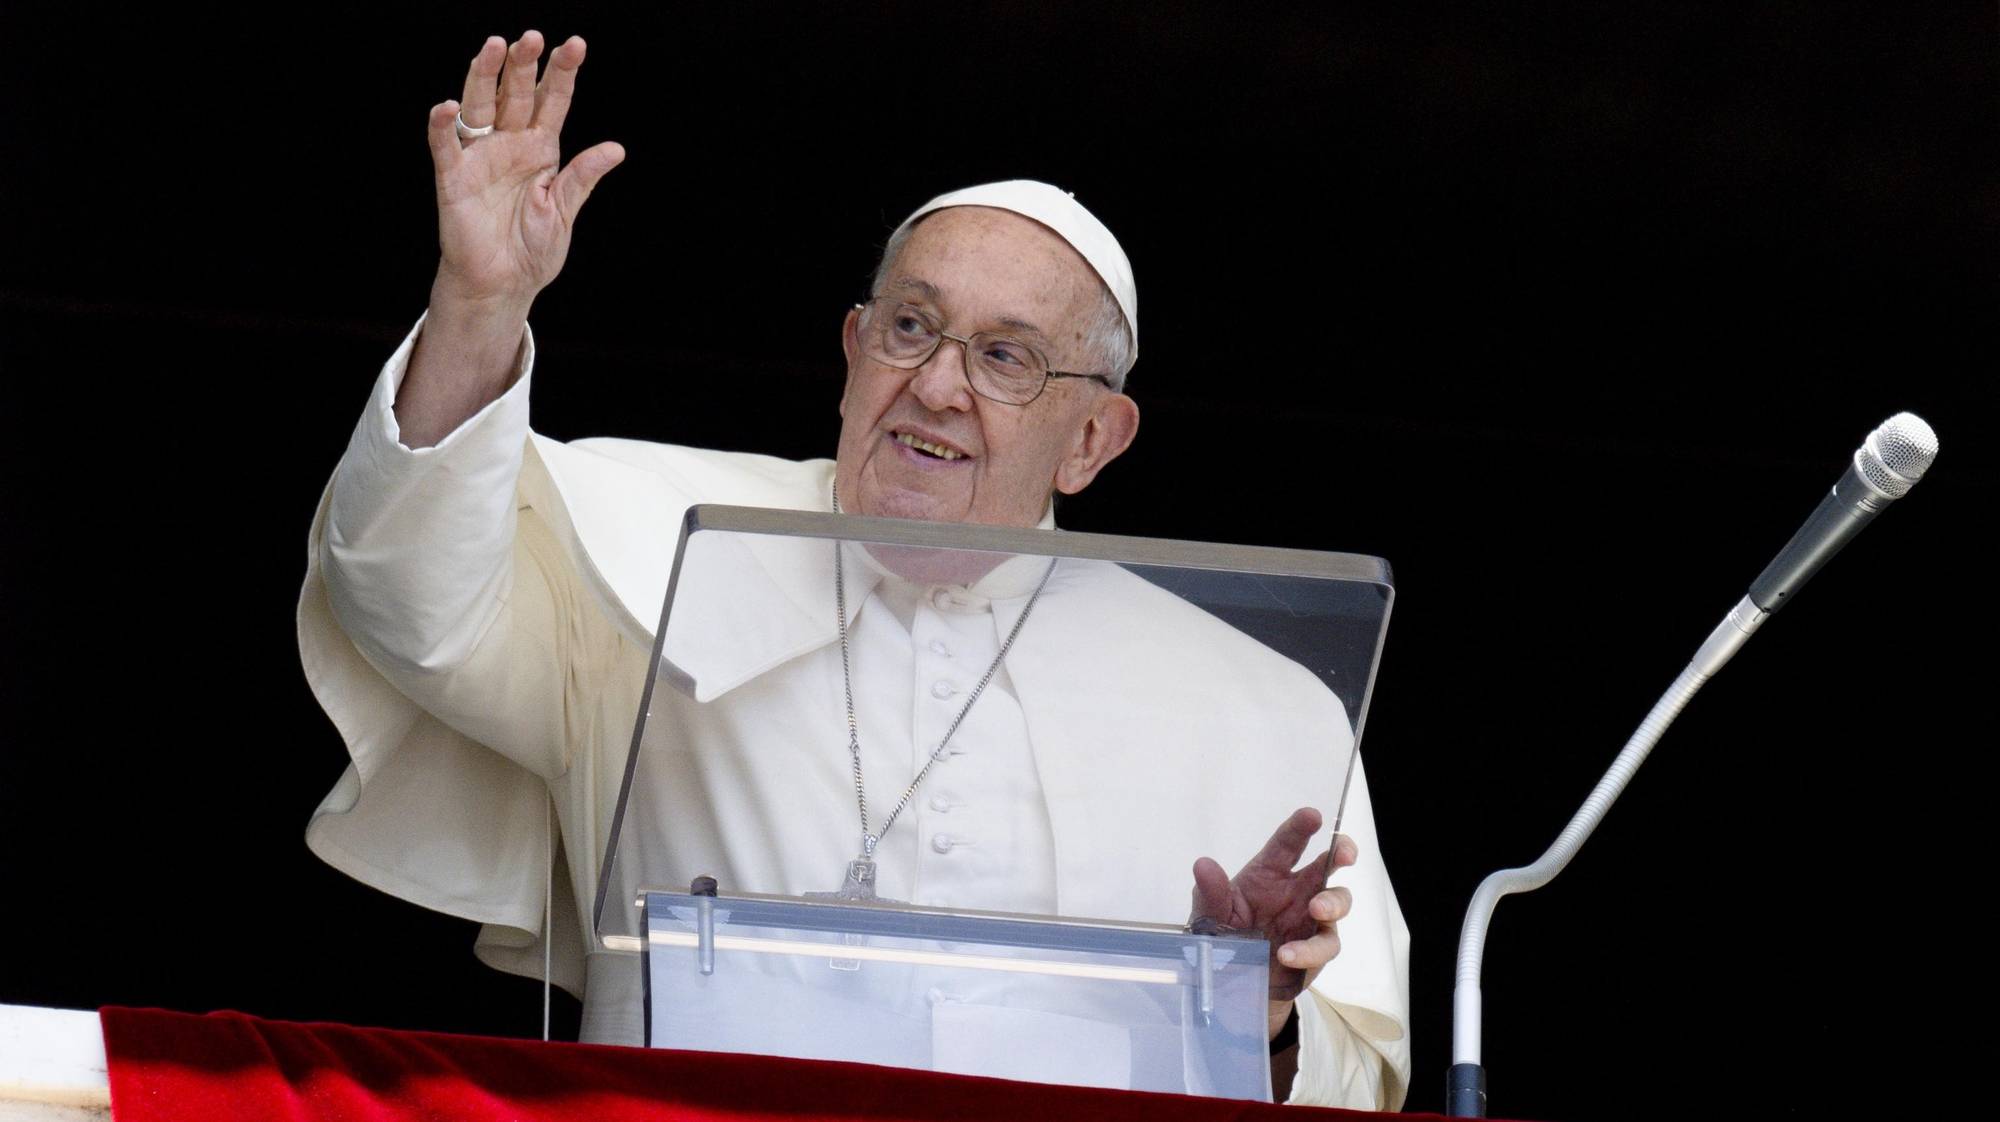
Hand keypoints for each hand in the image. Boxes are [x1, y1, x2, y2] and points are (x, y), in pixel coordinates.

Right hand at [425, 31, 624, 309]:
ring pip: (479, 105)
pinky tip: (447, 106)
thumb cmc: (532, 249)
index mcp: (541, 148)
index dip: (562, 73)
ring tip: (495, 47)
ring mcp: (480, 156)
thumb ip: (582, 178)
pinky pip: (445, 146)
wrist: (502, 285)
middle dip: (524, 65)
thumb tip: (616, 149)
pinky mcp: (453, 177)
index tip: (576, 45)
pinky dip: (442, 126)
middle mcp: (509, 143)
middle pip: (516, 93)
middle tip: (532, 37)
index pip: (552, 101)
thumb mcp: (563, 210)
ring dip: (484, 76)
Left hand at [1190, 807, 1356, 1037]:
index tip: (1312, 815)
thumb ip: (1210, 891)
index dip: (1301, 827)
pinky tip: (1288, 954)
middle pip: (1328, 864)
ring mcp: (1310, 920)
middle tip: (1343, 855)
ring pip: (1338, 901)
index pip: (1288, 843)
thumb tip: (1203, 864)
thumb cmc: (1224, 936)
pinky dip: (1309, 950)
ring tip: (1316, 909)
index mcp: (1270, 873)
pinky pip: (1324, 946)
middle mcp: (1296, 891)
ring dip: (1333, 903)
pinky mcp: (1316, 950)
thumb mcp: (1209, 914)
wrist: (1231, 982)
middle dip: (1342, 853)